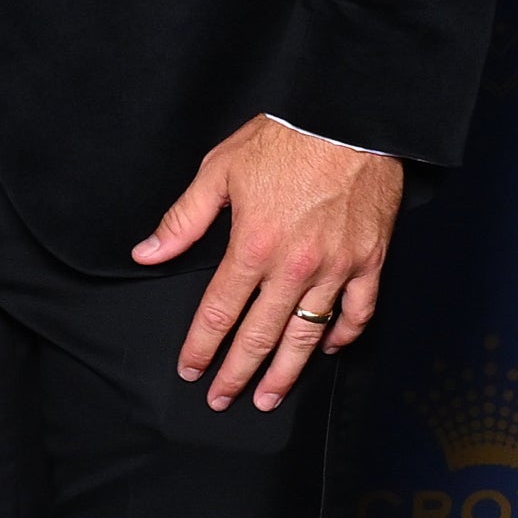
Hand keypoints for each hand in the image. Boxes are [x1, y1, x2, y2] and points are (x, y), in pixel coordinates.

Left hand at [133, 117, 406, 411]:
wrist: (350, 117)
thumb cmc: (285, 137)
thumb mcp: (221, 169)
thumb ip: (184, 219)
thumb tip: (148, 253)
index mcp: (253, 246)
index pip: (219, 313)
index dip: (201, 347)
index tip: (190, 370)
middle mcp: (293, 267)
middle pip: (260, 336)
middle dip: (237, 373)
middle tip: (223, 400)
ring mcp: (335, 268)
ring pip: (307, 335)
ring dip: (286, 372)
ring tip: (269, 397)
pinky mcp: (369, 261)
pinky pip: (357, 312)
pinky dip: (342, 335)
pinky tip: (327, 350)